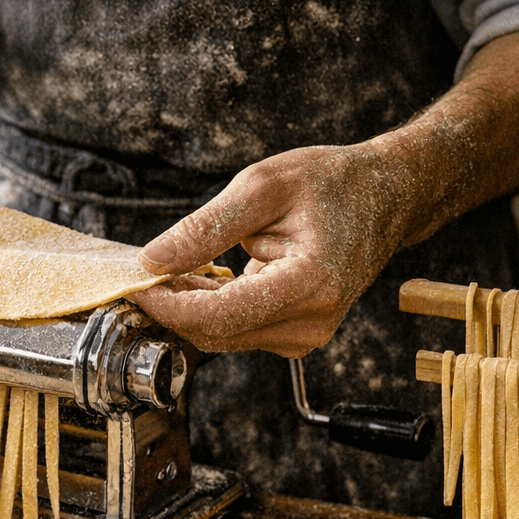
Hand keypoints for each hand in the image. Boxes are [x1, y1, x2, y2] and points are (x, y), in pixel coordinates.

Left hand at [130, 143, 415, 357]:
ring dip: (188, 307)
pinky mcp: (295, 335)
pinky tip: (200, 278)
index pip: (219, 316)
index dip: (168, 305)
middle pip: (214, 332)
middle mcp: (311, 322)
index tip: (133, 285)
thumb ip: (204, 228)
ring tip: (172, 267)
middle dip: (171, 306)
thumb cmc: (334, 183)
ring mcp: (305, 335)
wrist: (386, 197)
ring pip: (221, 335)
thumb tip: (152, 260)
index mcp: (310, 285)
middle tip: (141, 271)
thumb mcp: (263, 187)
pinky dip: (209, 307)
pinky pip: (236, 329)